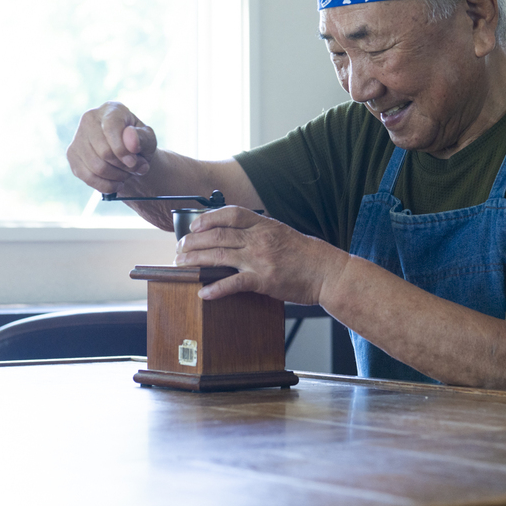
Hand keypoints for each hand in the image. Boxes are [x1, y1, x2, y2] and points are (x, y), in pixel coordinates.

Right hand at [66, 101, 156, 194]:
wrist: (127, 154)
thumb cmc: (139, 144)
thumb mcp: (148, 139)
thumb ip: (143, 138)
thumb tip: (130, 138)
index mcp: (111, 109)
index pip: (111, 128)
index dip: (123, 149)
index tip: (134, 162)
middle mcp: (90, 119)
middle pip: (104, 152)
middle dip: (123, 166)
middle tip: (134, 168)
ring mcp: (78, 137)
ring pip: (96, 167)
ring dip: (117, 177)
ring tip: (126, 174)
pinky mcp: (72, 155)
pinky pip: (88, 177)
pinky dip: (106, 185)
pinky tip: (116, 183)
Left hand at [173, 206, 348, 303]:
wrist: (326, 272)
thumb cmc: (305, 254)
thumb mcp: (281, 233)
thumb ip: (259, 231)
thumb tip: (235, 234)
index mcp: (263, 225)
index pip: (230, 214)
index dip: (208, 218)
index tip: (194, 226)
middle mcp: (259, 239)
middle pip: (218, 235)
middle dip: (193, 242)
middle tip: (179, 248)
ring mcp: (260, 260)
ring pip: (219, 256)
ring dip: (196, 260)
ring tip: (181, 264)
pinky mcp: (263, 281)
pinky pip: (233, 283)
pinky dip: (215, 288)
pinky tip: (203, 292)